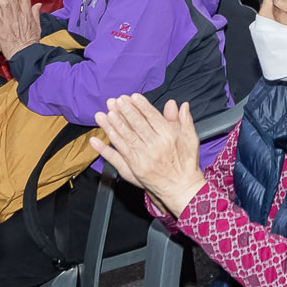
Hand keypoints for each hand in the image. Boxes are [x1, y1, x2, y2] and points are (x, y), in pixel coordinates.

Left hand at [89, 93, 205, 213]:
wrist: (182, 189)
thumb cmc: (186, 164)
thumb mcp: (190, 139)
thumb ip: (184, 121)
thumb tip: (179, 105)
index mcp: (169, 137)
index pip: (152, 117)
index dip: (141, 106)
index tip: (132, 96)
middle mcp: (155, 147)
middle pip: (137, 125)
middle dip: (125, 111)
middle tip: (116, 101)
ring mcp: (143, 158)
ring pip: (125, 138)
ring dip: (113, 125)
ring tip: (105, 114)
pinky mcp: (134, 169)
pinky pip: (118, 156)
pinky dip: (106, 147)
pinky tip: (96, 140)